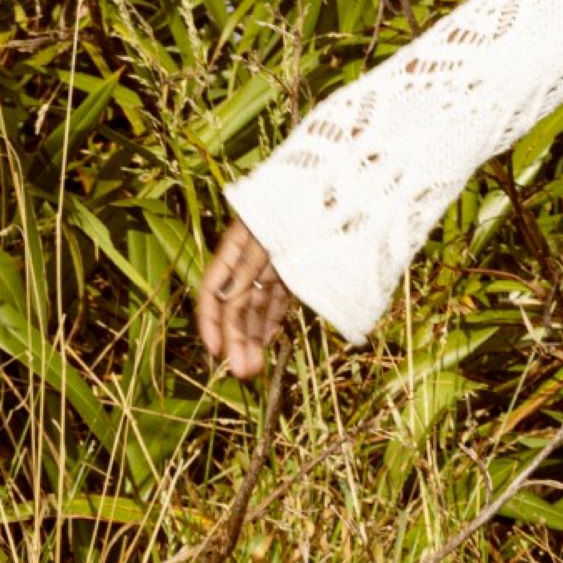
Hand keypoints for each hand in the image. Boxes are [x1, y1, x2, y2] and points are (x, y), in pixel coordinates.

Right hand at [196, 217, 301, 379]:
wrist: (352, 189)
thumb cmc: (309, 206)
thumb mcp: (273, 237)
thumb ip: (250, 268)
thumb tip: (225, 304)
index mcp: (239, 240)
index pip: (213, 288)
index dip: (210, 321)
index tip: (216, 351)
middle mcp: (252, 253)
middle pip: (235, 301)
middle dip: (237, 337)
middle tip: (243, 372)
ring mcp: (275, 260)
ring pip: (257, 303)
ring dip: (253, 335)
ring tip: (255, 368)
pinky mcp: (297, 266)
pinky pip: (278, 297)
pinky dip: (271, 319)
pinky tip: (265, 342)